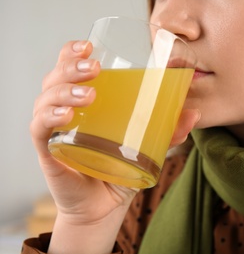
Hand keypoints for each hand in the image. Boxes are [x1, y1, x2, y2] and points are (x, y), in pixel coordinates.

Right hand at [30, 40, 198, 253]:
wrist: (104, 207)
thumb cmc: (120, 171)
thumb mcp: (147, 147)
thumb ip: (168, 131)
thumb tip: (194, 113)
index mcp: (84, 103)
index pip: (70, 70)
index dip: (73, 53)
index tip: (89, 46)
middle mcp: (64, 111)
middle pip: (56, 78)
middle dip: (71, 68)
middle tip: (94, 69)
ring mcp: (55, 131)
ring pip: (46, 99)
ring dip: (64, 91)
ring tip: (89, 95)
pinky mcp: (49, 151)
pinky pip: (39, 129)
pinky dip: (49, 118)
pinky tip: (67, 116)